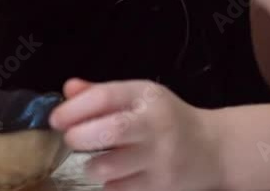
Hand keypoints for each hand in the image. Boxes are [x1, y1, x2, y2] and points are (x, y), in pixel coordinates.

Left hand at [49, 78, 224, 190]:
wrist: (213, 149)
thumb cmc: (167, 119)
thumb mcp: (139, 97)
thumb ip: (102, 93)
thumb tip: (67, 90)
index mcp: (147, 96)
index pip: (104, 97)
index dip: (74, 108)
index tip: (56, 119)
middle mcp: (155, 124)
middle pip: (109, 131)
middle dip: (79, 137)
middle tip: (71, 140)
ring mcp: (160, 158)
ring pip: (110, 166)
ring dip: (92, 166)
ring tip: (94, 161)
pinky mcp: (161, 185)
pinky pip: (120, 189)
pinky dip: (109, 184)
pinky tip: (114, 175)